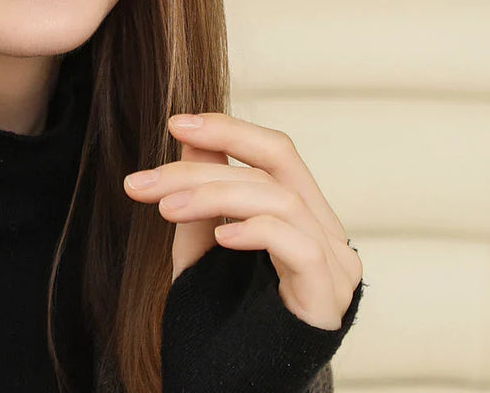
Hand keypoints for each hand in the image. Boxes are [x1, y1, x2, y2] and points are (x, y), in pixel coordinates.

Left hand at [123, 112, 361, 330]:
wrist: (230, 391)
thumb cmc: (220, 322)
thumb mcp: (199, 246)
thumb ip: (200, 194)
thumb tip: (190, 137)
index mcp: (301, 214)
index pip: (274, 151)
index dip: (227, 129)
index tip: (175, 123)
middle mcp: (325, 232)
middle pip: (280, 160)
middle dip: (216, 150)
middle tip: (155, 171)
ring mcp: (334, 265)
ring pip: (279, 198)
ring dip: (214, 195)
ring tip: (166, 209)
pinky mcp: (328, 298)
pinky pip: (298, 244)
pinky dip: (254, 230)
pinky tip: (219, 237)